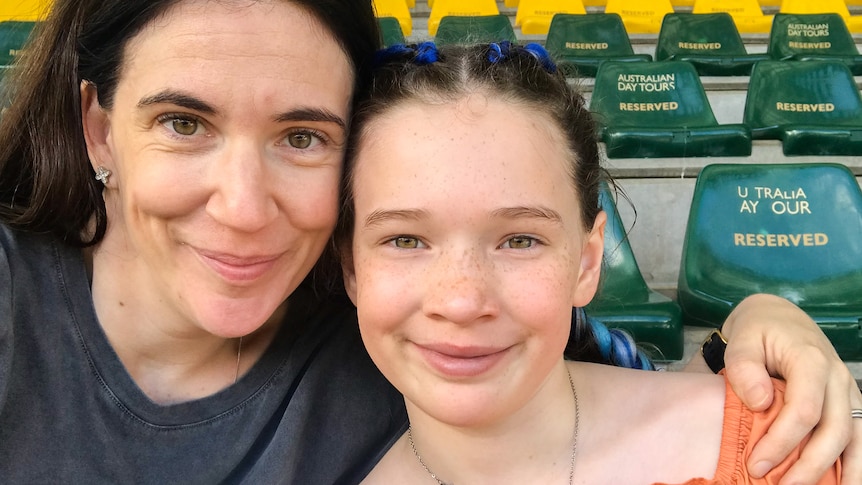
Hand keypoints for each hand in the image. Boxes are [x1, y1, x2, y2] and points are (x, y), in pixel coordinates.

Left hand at [720, 293, 860, 484]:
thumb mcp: (742, 339)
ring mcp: (848, 392)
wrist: (778, 318)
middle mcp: (837, 379)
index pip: (804, 411)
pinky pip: (860, 436)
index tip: (757, 464)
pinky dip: (856, 463)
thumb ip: (745, 367)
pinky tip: (846, 484)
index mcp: (811, 361)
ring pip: (855, 438)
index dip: (782, 442)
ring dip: (841, 472)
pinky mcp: (849, 403)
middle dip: (808, 465)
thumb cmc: (758, 331)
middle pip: (833, 431)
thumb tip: (760, 403)